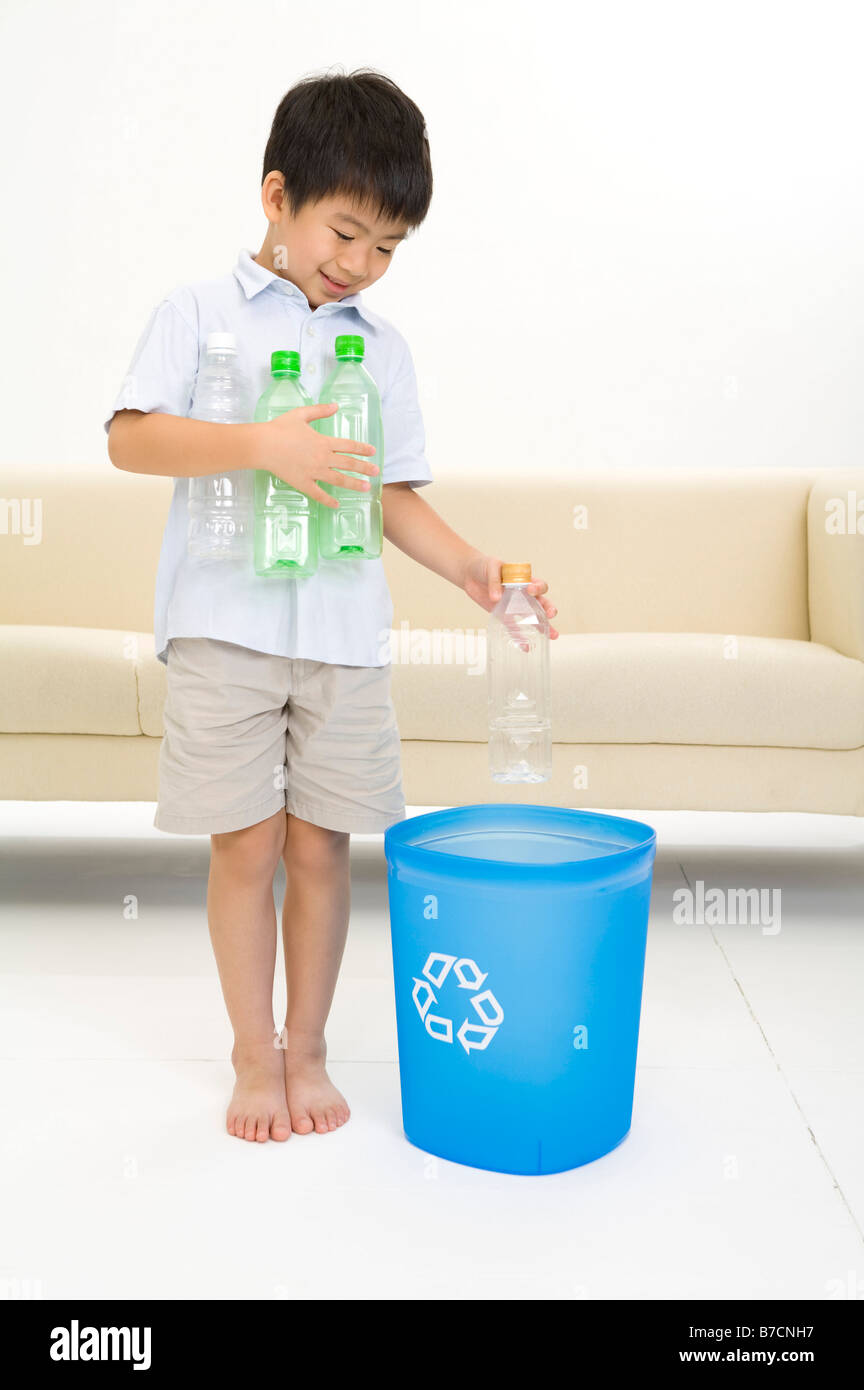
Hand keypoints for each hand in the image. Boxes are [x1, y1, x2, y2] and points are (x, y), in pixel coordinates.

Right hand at [253, 402, 378, 509]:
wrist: (263, 445)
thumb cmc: (279, 428)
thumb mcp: (301, 414)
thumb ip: (320, 411)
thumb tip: (336, 406)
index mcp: (323, 442)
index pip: (348, 446)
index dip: (362, 449)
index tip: (372, 452)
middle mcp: (322, 458)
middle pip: (348, 464)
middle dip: (364, 468)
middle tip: (376, 472)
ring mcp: (314, 472)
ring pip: (339, 480)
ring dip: (354, 484)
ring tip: (366, 488)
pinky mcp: (303, 483)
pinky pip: (319, 494)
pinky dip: (328, 500)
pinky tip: (337, 504)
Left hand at [461, 553, 559, 638]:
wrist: (470, 573)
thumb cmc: (484, 566)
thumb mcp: (491, 567)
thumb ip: (495, 581)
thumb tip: (496, 597)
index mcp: (523, 580)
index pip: (538, 584)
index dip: (538, 587)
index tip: (531, 589)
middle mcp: (523, 594)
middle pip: (541, 602)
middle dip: (549, 608)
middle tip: (551, 614)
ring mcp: (514, 606)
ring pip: (533, 617)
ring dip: (544, 626)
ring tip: (553, 635)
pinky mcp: (503, 615)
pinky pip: (513, 628)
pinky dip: (519, 637)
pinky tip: (526, 647)